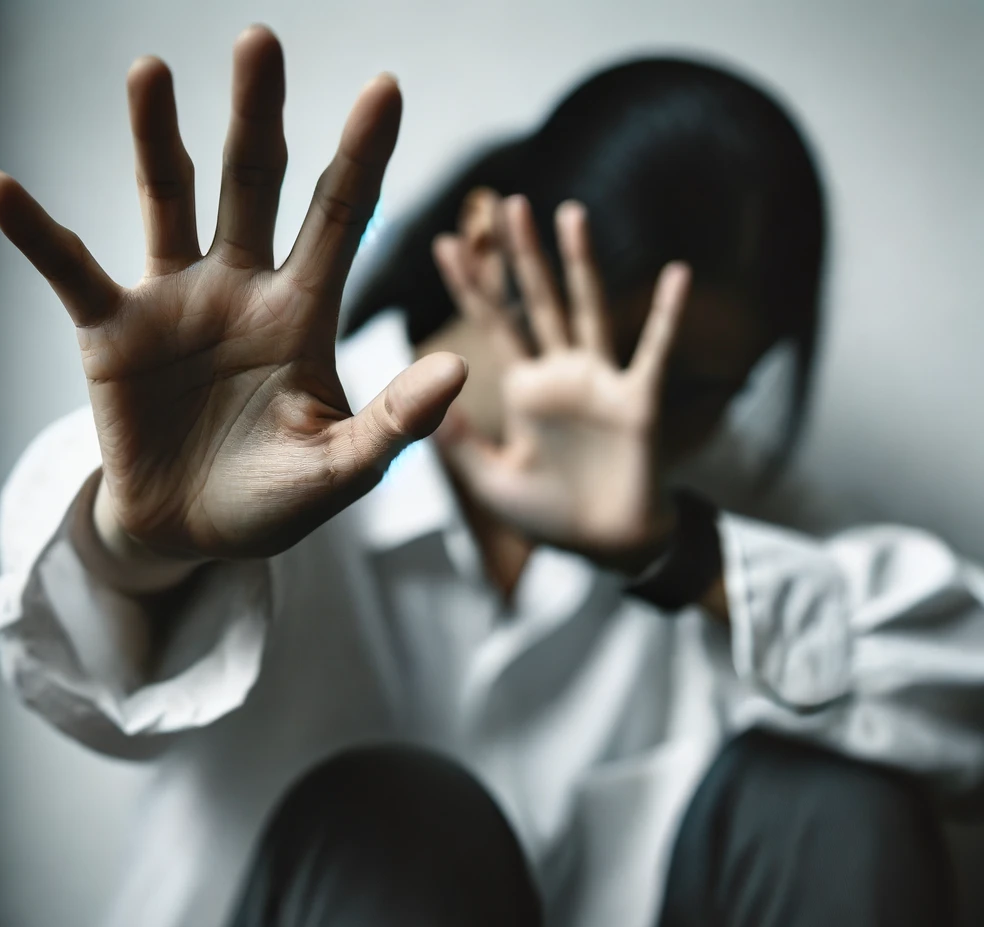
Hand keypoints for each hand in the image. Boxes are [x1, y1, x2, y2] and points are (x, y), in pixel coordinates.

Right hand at [0, 26, 466, 568]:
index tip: (385, 87)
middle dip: (257, 116)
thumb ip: (394, 422)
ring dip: (156, 138)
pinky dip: (39, 234)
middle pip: (254, 184)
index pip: (340, 219)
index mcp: (304, 313)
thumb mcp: (342, 467)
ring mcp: (174, 302)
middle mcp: (242, 288)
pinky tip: (3, 189)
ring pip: (168, 201)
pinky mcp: (111, 331)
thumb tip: (459, 372)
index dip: (362, 156)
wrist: (194, 531)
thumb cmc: (276, 500)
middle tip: (262, 41)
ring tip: (151, 71)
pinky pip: (72, 270)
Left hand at [432, 195, 689, 575]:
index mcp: (524, 389)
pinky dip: (666, 318)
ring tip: (569, 213)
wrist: (604, 549)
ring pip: (587, 311)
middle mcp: (561, 375)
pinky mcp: (636, 403)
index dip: (471, 286)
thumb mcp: (490, 480)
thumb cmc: (548, 516)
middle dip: (522, 255)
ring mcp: (600, 384)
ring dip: (580, 264)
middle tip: (507, 202)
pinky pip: (653, 354)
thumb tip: (424, 398)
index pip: (493, 325)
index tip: (445, 242)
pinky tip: (677, 275)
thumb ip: (459, 442)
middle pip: (537, 302)